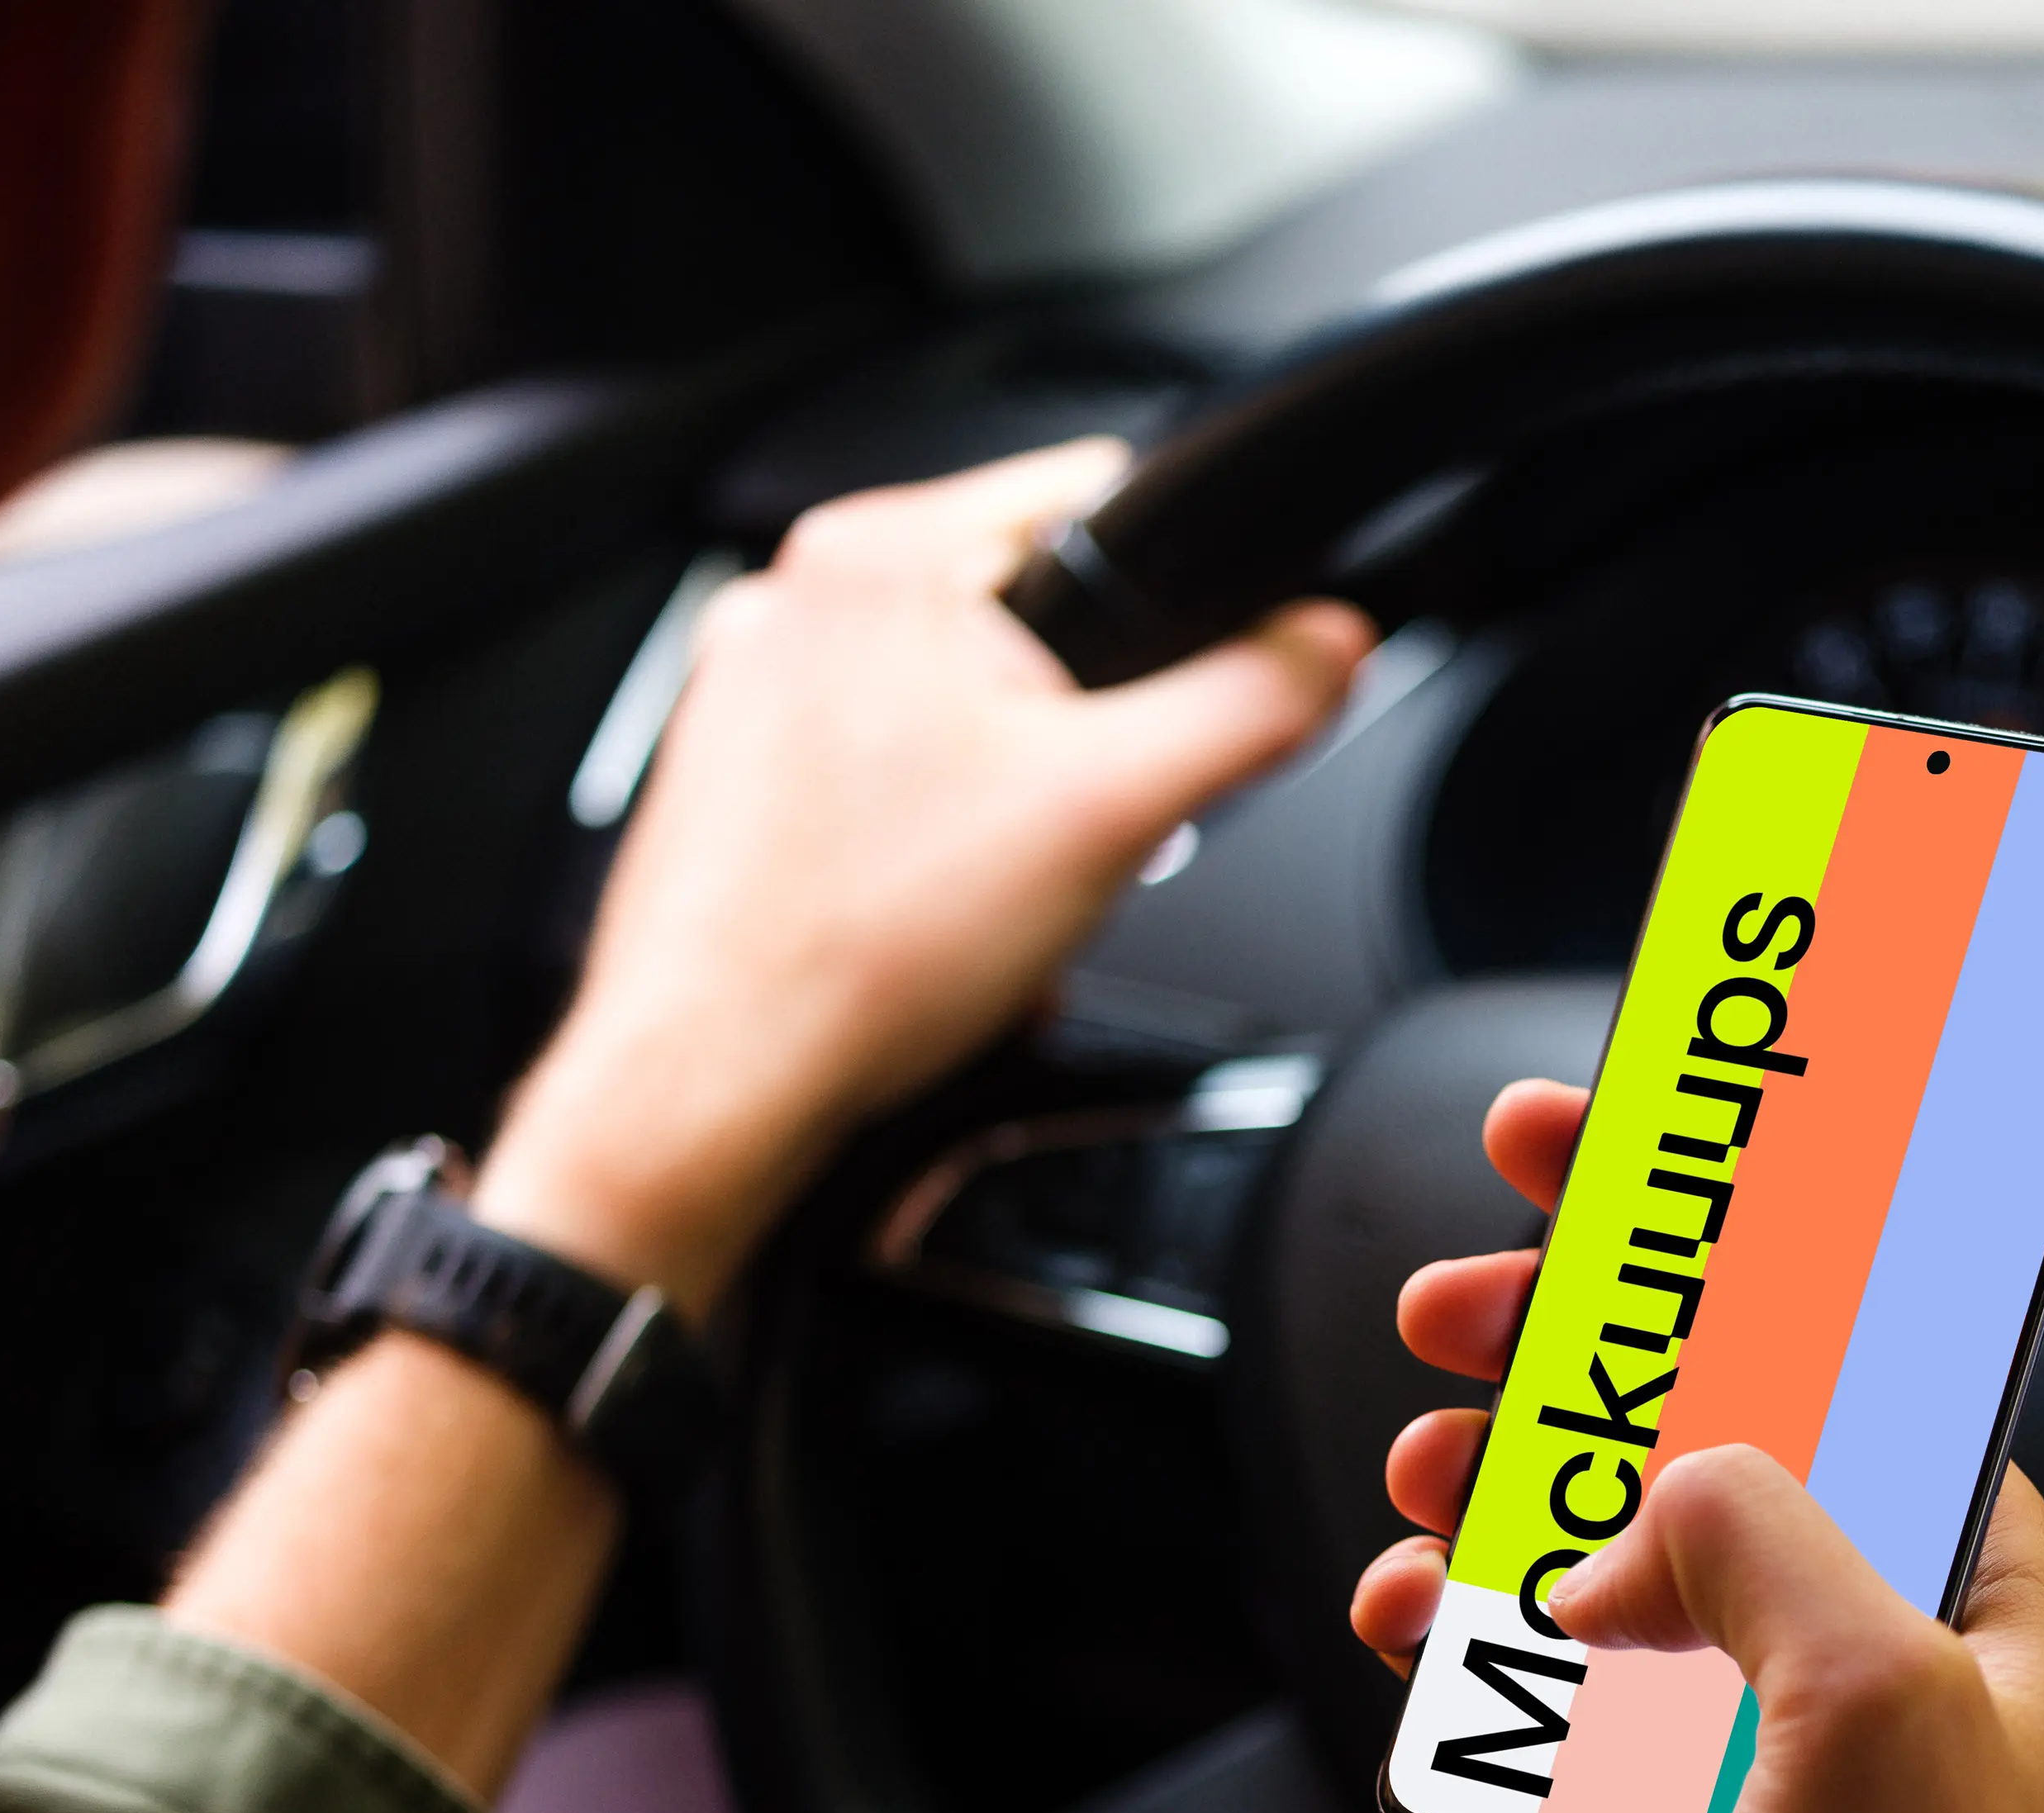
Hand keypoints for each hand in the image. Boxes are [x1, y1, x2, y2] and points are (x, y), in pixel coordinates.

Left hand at [476, 440, 1372, 1314]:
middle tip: (1069, 827)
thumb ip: (1247, 709)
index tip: (1182, 697)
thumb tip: (1328, 645)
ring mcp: (752, 688)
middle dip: (1083, 730)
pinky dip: (932, 843)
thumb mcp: (1112, 811)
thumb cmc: (857, 948)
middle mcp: (795, 600)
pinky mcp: (737, 777)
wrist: (715, 1082)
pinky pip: (889, 779)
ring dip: (1011, 795)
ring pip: (959, 709)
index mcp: (878, 554)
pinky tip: (929, 914)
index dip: (1181, 596)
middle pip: (1029, 619)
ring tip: (987, 886)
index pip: (1093, 499)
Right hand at [1349, 1080, 2043, 1812]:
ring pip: (1588, 1550)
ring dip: (1499, 1478)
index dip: (1761, 1237)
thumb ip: (1759, 1524)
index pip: (1871, 1356)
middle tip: (1476, 1279)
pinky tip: (1409, 1601)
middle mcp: (1857, 1662)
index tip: (1650, 1147)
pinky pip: (1511, 1695)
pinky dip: (1449, 1633)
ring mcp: (1726, 1753)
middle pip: (1703, 1433)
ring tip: (1427, 1440)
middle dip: (1584, 1342)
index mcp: (1981, 1597)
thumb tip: (1644, 1493)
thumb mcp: (1878, 1692)